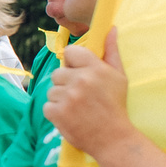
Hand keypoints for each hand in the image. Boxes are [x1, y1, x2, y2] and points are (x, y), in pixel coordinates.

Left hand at [44, 32, 135, 164]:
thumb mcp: (119, 76)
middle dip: (66, 83)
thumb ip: (111, 51)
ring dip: (61, 99)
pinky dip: (55, 112)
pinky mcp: (56, 112)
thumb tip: (111, 28)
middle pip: (58, 72)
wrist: (113, 138)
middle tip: (81, 96)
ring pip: (51, 90)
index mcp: (95, 68)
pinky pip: (47, 106)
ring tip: (78, 108)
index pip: (70, 51)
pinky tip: (71, 117)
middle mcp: (80, 80)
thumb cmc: (115, 105)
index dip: (72, 62)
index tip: (79, 73)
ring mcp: (67, 97)